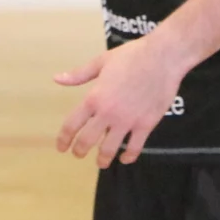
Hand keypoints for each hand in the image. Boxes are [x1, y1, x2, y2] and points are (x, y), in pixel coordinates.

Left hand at [54, 35, 191, 167]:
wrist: (162, 58)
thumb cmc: (130, 56)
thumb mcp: (101, 62)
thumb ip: (79, 75)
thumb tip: (57, 79)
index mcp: (94, 98)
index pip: (72, 124)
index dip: (64, 139)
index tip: (61, 147)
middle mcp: (108, 113)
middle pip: (87, 140)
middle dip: (80, 151)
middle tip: (78, 155)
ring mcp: (128, 121)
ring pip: (110, 148)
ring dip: (103, 159)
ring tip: (101, 163)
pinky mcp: (146, 124)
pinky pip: (135, 147)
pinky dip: (129, 156)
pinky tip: (124, 158)